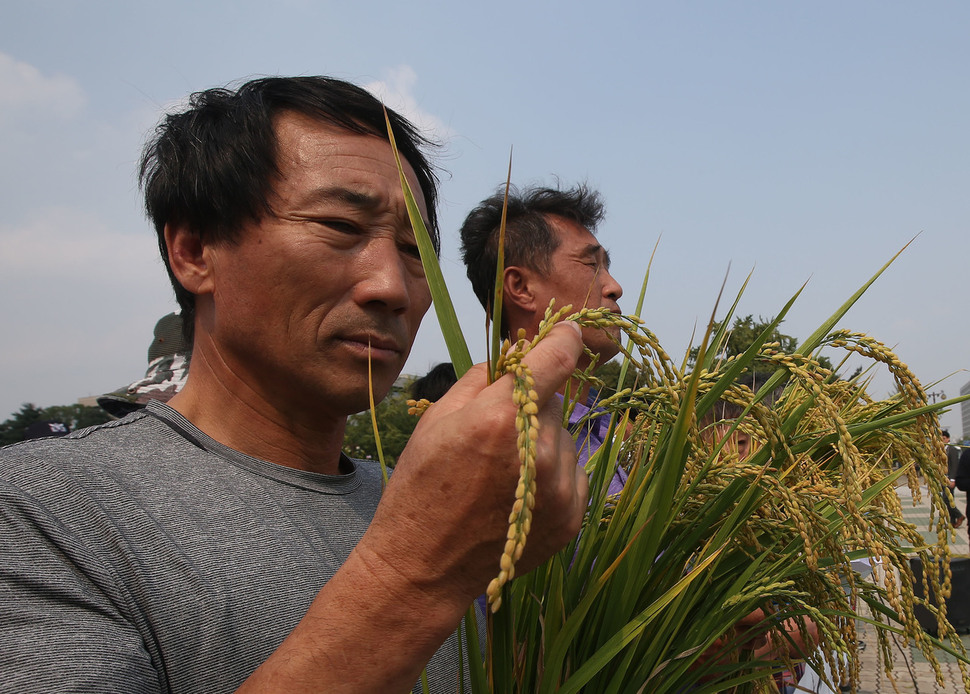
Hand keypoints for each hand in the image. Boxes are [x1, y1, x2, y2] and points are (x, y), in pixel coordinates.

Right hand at [361, 321, 588, 612]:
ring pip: (564, 437)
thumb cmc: (421, 486)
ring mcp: (559, 488)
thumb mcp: (438, 419)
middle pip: (554, 402)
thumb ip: (481, 380)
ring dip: (542, 440)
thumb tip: (516, 357)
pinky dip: (551, 473)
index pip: (557, 358)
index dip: (565, 337)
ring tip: (502, 469)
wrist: (424, 565)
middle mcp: (540, 450)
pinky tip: (516, 491)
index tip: (570, 329)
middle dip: (533, 404)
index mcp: (502, 417)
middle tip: (496, 430)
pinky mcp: (570, 516)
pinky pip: (571, 471)